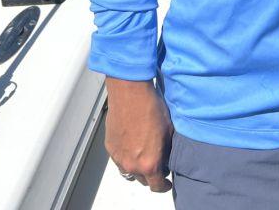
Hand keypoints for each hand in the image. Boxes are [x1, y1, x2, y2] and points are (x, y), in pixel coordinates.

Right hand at [104, 77, 172, 191]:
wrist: (130, 93)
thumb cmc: (151, 108)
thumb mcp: (169, 130)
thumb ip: (168, 150)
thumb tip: (168, 156)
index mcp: (149, 164)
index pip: (157, 186)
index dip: (164, 185)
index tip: (166, 182)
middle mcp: (132, 165)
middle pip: (143, 180)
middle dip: (151, 174)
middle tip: (158, 162)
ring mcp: (119, 157)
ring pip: (129, 171)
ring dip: (137, 167)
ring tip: (144, 155)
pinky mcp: (110, 147)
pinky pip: (120, 159)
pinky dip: (127, 156)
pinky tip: (133, 144)